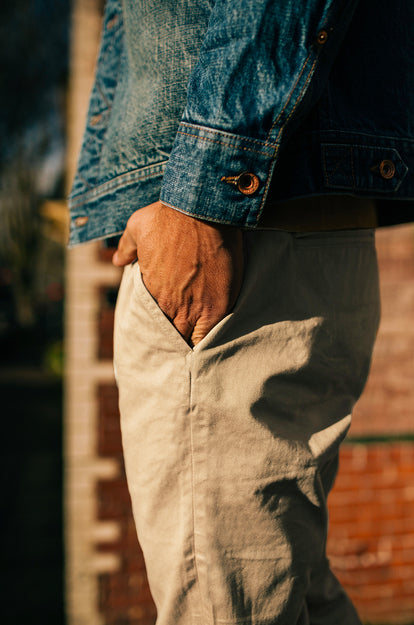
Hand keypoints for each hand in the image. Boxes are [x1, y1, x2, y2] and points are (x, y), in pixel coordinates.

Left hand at [112, 201, 243, 345]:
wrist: (202, 210)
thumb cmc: (168, 216)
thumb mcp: (138, 226)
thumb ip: (127, 246)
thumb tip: (117, 259)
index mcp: (153, 293)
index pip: (151, 326)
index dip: (156, 333)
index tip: (160, 334)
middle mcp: (173, 306)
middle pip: (172, 340)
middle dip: (174, 344)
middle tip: (178, 348)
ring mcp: (198, 307)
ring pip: (193, 341)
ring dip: (193, 343)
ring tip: (195, 352)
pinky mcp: (220, 303)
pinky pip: (215, 333)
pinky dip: (212, 339)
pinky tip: (213, 346)